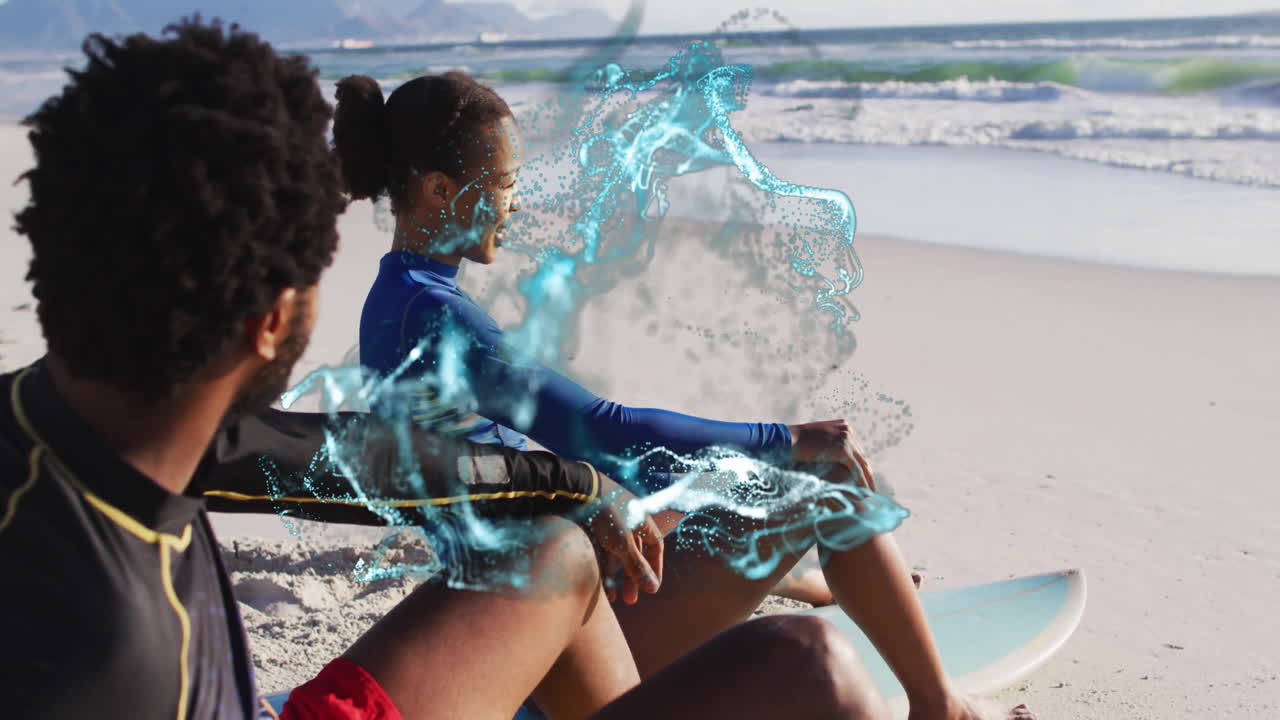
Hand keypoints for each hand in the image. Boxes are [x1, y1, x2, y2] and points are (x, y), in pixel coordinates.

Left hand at [586, 475, 663, 604]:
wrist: (578, 489)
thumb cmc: (606, 514)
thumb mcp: (623, 544)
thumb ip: (637, 566)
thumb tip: (653, 588)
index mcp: (643, 522)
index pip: (656, 548)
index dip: (655, 568)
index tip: (651, 588)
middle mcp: (630, 521)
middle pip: (636, 554)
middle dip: (633, 578)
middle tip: (631, 600)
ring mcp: (612, 523)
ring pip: (618, 554)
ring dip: (616, 576)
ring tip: (612, 598)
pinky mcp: (594, 525)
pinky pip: (603, 549)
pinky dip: (602, 565)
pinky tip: (597, 582)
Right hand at [787, 419, 875, 491]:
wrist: (784, 439)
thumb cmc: (792, 443)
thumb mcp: (814, 440)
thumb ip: (825, 446)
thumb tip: (828, 460)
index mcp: (842, 426)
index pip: (856, 450)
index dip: (859, 466)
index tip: (863, 480)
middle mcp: (847, 430)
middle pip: (861, 456)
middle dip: (866, 474)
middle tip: (870, 490)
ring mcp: (846, 439)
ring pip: (862, 464)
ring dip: (867, 481)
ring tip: (869, 495)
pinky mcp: (842, 450)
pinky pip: (857, 469)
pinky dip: (861, 482)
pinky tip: (863, 494)